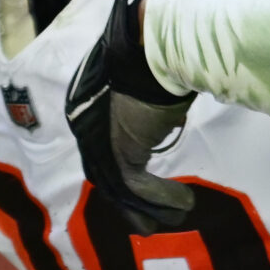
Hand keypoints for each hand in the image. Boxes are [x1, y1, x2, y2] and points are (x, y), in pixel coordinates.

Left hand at [65, 0, 195, 233]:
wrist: (153, 47)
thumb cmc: (155, 59)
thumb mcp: (147, 89)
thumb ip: (147, 111)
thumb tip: (164, 120)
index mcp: (86, 110)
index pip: (100, 150)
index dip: (121, 174)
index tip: (139, 193)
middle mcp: (86, 127)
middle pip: (105, 174)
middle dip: (129, 203)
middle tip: (148, 222)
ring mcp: (101, 140)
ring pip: (121, 186)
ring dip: (150, 206)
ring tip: (177, 216)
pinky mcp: (121, 149)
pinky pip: (136, 184)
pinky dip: (161, 197)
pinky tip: (184, 202)